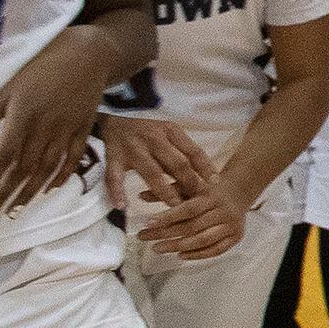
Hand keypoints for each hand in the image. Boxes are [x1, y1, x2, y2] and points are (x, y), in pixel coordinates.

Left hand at [0, 30, 129, 214]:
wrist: (89, 54)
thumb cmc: (43, 64)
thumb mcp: (9, 87)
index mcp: (24, 118)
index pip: (4, 158)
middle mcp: (45, 130)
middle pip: (24, 170)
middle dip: (7, 194)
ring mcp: (67, 131)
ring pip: (48, 168)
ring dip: (31, 191)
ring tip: (17, 209)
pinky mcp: (83, 128)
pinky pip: (73, 158)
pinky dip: (62, 176)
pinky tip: (51, 188)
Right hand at [99, 116, 214, 216]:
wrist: (113, 122)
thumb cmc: (148, 132)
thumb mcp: (169, 135)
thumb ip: (183, 153)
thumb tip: (207, 177)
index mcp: (171, 131)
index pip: (193, 150)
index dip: (205, 167)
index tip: (215, 182)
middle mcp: (153, 139)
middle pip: (175, 162)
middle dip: (188, 182)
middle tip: (198, 199)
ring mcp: (132, 149)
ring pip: (151, 172)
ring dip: (163, 190)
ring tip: (173, 205)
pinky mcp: (113, 158)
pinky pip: (114, 177)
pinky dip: (116, 191)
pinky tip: (122, 206)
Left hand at [139, 180, 245, 262]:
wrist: (240, 192)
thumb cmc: (210, 189)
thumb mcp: (191, 185)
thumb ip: (169, 190)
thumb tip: (141, 196)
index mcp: (212, 196)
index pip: (189, 209)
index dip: (168, 217)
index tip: (148, 223)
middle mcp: (223, 211)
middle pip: (193, 227)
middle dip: (165, 234)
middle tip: (144, 237)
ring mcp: (231, 226)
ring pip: (203, 240)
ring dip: (178, 246)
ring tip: (157, 248)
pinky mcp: (236, 237)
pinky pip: (216, 250)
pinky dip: (198, 255)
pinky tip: (181, 255)